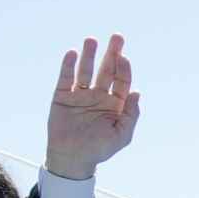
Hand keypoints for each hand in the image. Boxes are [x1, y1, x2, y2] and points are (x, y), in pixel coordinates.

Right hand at [47, 34, 139, 178]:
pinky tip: (72, 53)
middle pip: (106, 70)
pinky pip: (65, 78)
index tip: (123, 57)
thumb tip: (136, 93)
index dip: (124, 69)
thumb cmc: (99, 150)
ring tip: (92, 40)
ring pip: (85, 71)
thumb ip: (130, 115)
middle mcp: (98, 96)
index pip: (121, 81)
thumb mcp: (121, 136)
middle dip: (112, 54)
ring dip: (89, 55)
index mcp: (114, 104)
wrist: (72, 159)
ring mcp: (80, 95)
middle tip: (117, 37)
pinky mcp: (62, 97)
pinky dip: (68, 66)